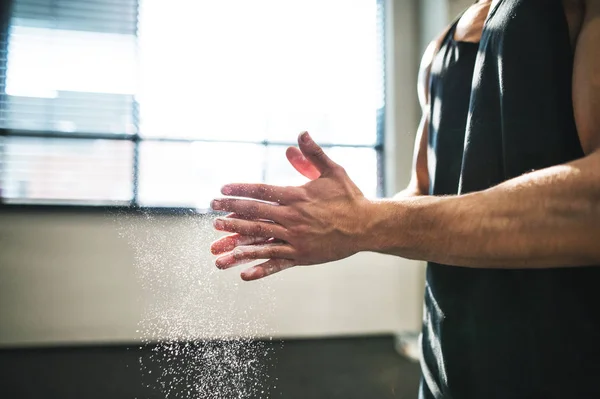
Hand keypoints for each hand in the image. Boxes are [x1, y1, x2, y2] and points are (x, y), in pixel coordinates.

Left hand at [210, 132, 369, 280]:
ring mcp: (296, 240)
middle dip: (231, 214)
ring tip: (217, 246)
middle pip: (255, 215)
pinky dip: (260, 269)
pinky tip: (244, 274)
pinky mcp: (302, 257)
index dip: (239, 190)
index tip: (221, 190)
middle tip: (213, 214)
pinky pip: (277, 263)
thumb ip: (313, 154)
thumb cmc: (349, 197)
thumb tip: (301, 133)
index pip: (261, 192)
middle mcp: (293, 219)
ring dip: (237, 242)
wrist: (367, 226)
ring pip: (261, 240)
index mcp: (297, 197)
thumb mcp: (333, 171)